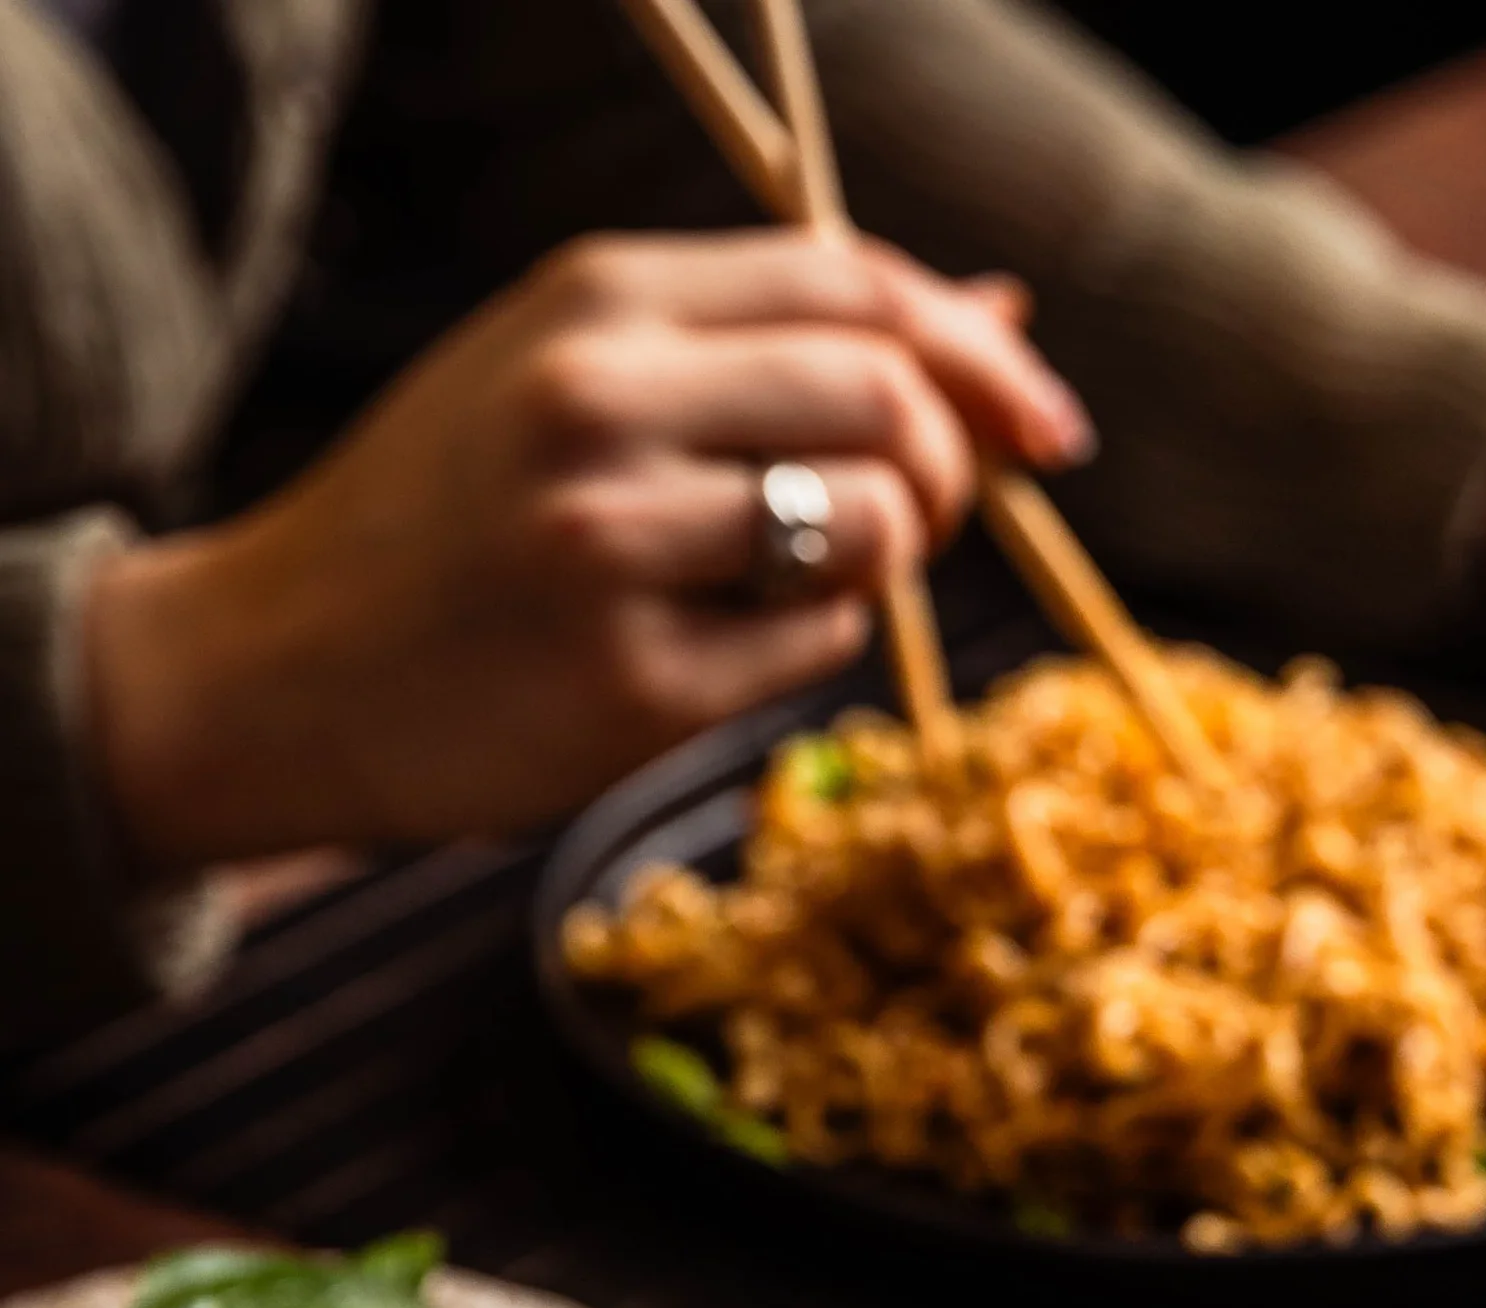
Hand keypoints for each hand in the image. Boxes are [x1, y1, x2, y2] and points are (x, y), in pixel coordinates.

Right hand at [81, 230, 1090, 867]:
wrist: (274, 670)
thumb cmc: (452, 525)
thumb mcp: (582, 378)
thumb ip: (776, 343)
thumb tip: (1002, 321)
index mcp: (596, 300)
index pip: (853, 283)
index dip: (974, 354)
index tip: (1045, 430)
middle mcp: (601, 400)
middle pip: (887, 397)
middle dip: (945, 468)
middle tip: (914, 522)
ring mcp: (611, 543)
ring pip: (871, 524)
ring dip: (878, 562)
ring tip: (780, 582)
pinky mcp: (628, 682)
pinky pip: (814, 646)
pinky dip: (808, 646)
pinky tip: (712, 650)